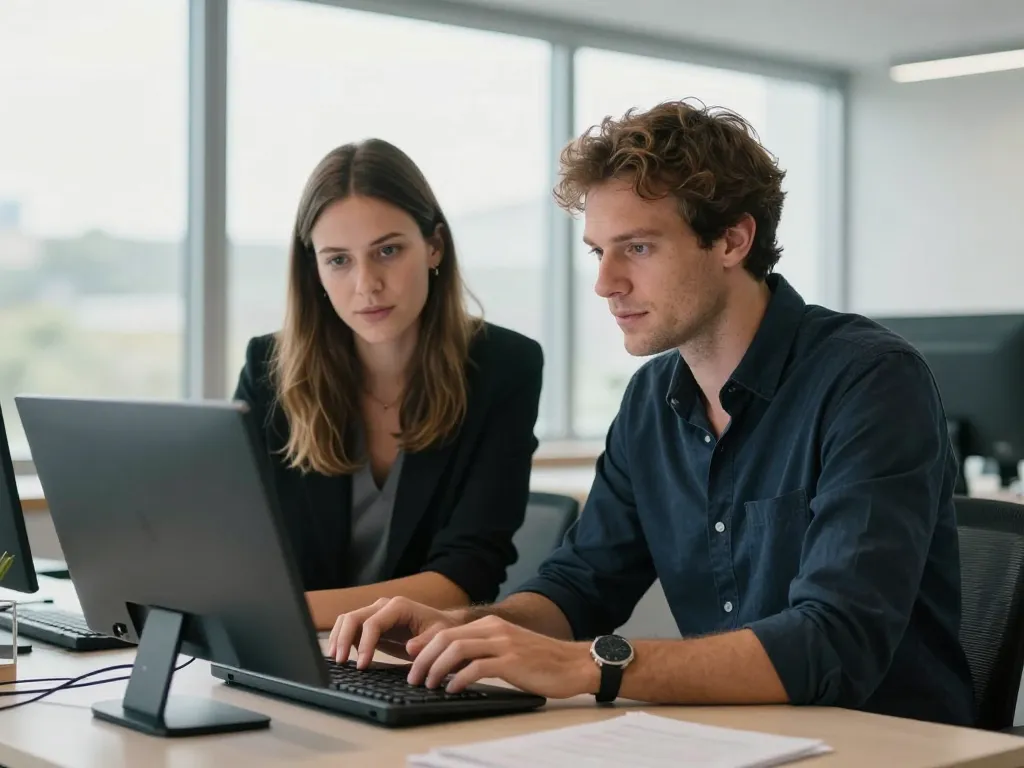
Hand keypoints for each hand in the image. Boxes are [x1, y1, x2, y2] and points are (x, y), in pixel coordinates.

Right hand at [327, 596, 459, 668]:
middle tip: (340, 661)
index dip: (365, 644)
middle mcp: (384, 606)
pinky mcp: (371, 623)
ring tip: (335, 659)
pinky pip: (350, 627)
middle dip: (344, 639)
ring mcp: (375, 613)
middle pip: (353, 617)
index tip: (362, 665)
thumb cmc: (442, 630)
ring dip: (338, 638)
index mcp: (399, 607)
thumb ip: (426, 642)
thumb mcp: (440, 636)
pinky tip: (341, 655)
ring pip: (347, 620)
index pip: (373, 623)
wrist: (442, 626)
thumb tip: (410, 647)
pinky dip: (342, 639)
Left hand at [408, 615, 598, 698]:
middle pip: (446, 638)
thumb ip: (481, 650)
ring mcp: (503, 644)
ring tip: (428, 684)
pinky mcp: (512, 662)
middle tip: (413, 677)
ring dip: (436, 668)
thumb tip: (449, 664)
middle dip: (424, 658)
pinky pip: (477, 667)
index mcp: (490, 624)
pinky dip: (459, 679)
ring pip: (457, 650)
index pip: (447, 630)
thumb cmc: (540, 661)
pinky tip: (452, 689)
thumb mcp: (507, 648)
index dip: (424, 645)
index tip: (410, 660)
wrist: (574, 664)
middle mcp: (494, 629)